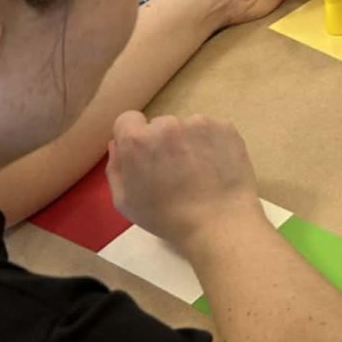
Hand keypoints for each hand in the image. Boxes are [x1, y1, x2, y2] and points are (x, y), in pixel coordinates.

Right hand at [107, 111, 264, 256]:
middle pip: (159, 125)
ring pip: (187, 127)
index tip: (145, 156)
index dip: (134, 137)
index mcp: (137, 140)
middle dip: (163, 142)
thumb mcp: (125, 200)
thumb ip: (116, 167)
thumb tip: (118, 143)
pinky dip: (211, 143)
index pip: (128, 120)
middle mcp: (167, 124)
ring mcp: (199, 123)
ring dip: (188, 141)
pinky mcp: (225, 127)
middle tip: (175, 169)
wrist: (219, 221)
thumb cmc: (166, 217)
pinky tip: (216, 166)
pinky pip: (211, 130)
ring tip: (198, 170)